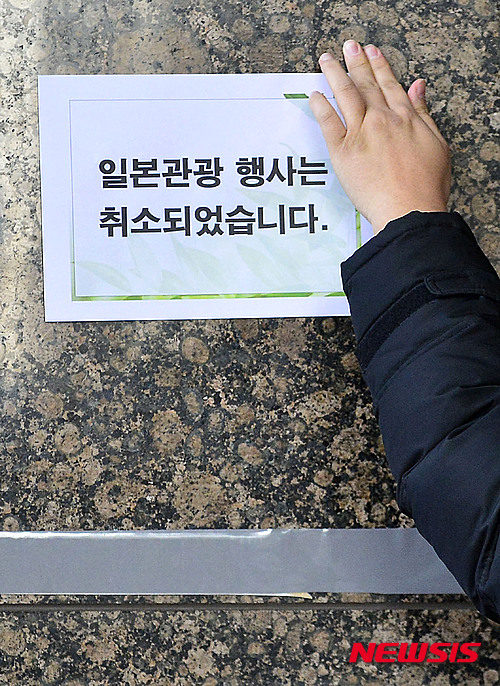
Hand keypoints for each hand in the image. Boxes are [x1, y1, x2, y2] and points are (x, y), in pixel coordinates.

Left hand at [309, 41, 450, 234]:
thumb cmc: (426, 185)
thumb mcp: (437, 144)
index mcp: (405, 118)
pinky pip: (328, 122)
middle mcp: (382, 120)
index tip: (371, 52)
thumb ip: (423, 112)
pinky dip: (320, 106)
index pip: (390, 85)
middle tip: (348, 47)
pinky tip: (314, 94)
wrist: (409, 210)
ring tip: (326, 60)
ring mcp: (361, 133)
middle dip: (356, 62)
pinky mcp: (343, 152)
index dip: (379, 66)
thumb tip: (418, 86)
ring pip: (346, 95)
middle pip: (366, 85)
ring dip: (335, 74)